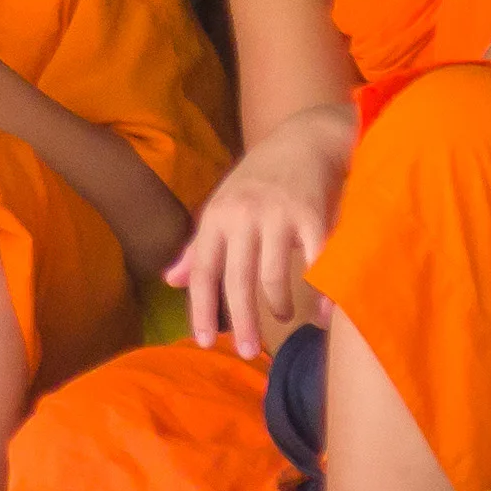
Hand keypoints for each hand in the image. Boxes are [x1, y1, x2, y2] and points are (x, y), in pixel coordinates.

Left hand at [167, 117, 346, 359]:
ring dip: (276, 305)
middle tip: (249, 351)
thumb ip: (198, 246)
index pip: (202, 269)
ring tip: (279, 317)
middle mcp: (243, 216)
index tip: (203, 341)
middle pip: (237, 279)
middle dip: (242, 320)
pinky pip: (316, 264)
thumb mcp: (221, 207)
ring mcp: (279, 215)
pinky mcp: (313, 215)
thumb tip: (169, 280)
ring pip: (273, 275)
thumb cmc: (258, 179)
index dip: (200, 307)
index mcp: (217, 217)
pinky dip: (320, 293)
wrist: (304, 139)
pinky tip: (321, 313)